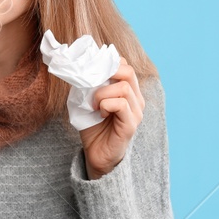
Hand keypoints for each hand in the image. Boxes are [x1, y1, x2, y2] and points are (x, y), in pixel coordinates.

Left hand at [79, 57, 143, 178]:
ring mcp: (136, 112)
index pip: (124, 65)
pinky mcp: (131, 124)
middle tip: (93, 86)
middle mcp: (136, 99)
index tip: (91, 73)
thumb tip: (81, 69)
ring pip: (123, 87)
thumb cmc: (93, 127)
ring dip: (102, 93)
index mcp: (129, 91)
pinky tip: (100, 113)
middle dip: (106, 74)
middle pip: (128, 71)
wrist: (96, 154)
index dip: (107, 64)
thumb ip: (89, 85)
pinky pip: (121, 104)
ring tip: (94, 104)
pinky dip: (106, 105)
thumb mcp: (88, 100)